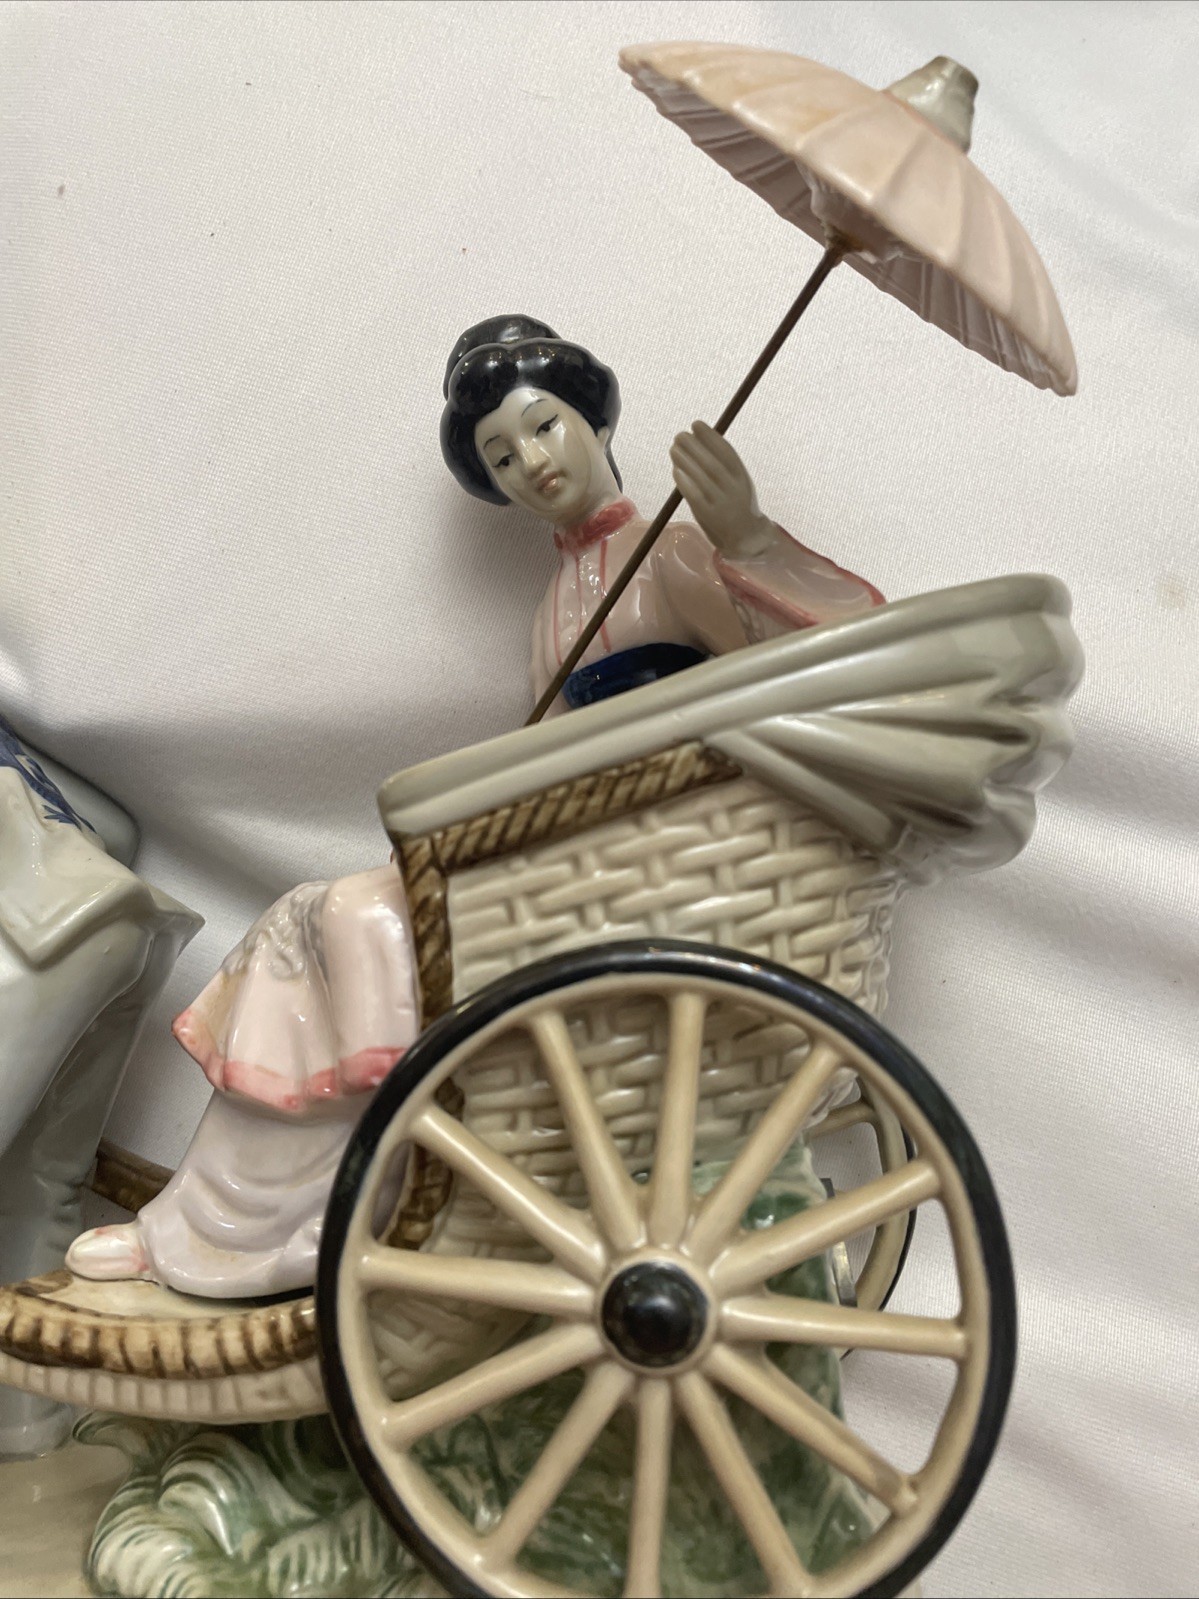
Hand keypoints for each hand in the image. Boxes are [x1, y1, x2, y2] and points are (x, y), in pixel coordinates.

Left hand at [670, 420, 775, 558]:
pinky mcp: (709, 515)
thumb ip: (723, 467)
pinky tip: (676, 470)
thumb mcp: (736, 483)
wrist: (746, 537)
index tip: (696, 424)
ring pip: (702, 477)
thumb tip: (698, 444)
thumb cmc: (737, 506)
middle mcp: (734, 489)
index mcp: (742, 477)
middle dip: (694, 446)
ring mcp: (722, 502)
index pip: (727, 452)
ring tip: (674, 448)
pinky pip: (694, 495)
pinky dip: (684, 481)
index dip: (711, 436)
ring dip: (686, 460)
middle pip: (712, 463)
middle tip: (679, 435)